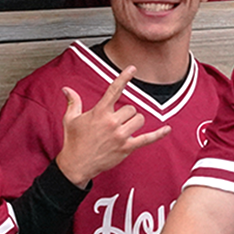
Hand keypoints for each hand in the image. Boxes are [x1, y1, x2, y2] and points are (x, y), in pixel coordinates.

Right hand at [55, 67, 170, 186]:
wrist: (76, 164)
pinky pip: (147, 139)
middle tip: (116, 121)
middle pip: (131, 108)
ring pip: (139, 120)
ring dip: (134, 122)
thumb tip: (67, 89)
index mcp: (99, 113)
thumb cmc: (73, 142)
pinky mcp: (126, 148)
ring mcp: (120, 136)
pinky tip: (167, 129)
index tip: (132, 68)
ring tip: (124, 128)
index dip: (124, 78)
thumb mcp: (70, 119)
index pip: (114, 90)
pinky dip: (158, 134)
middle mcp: (112, 122)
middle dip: (125, 113)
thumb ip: (73, 102)